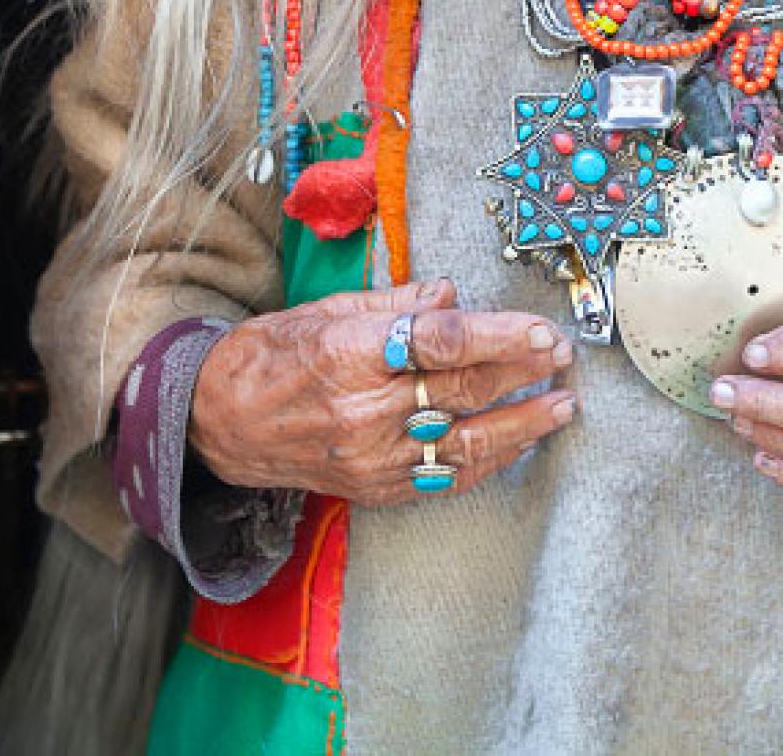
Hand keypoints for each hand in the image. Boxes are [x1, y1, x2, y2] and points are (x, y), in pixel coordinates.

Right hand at [189, 278, 575, 506]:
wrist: (219, 423)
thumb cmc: (274, 354)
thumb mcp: (327, 310)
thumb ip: (396, 305)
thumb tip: (453, 294)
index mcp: (352, 354)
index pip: (440, 343)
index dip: (497, 335)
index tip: (539, 329)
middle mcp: (364, 410)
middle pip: (461, 390)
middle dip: (521, 372)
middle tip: (562, 355)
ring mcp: (371, 458)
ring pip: (463, 443)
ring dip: (520, 425)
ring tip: (561, 406)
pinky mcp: (374, 489)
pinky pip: (442, 478)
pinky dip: (486, 461)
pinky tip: (517, 443)